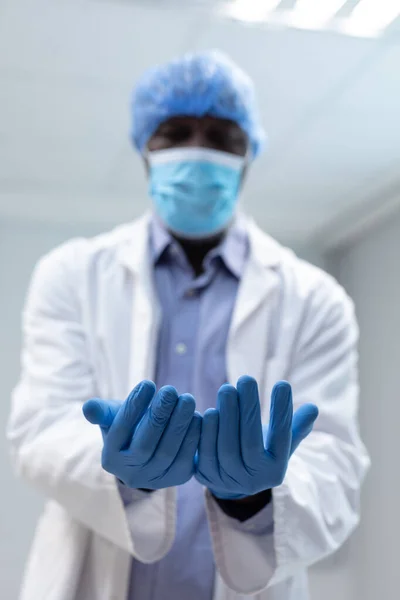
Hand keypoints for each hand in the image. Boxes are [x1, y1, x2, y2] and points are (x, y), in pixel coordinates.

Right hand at [82, 380, 201, 488]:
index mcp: (110, 458)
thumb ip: (102, 411)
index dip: (134, 406)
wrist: (154, 446)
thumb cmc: (131, 425)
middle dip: (159, 415)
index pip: (120, 430)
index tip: (147, 382)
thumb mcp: (114, 416)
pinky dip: (192, 437)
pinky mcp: (177, 478)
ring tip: (186, 399)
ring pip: (167, 451)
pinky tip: (197, 416)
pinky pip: (187, 459)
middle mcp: (130, 475)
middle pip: (145, 445)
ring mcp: (155, 480)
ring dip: (179, 423)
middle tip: (170, 390)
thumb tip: (88, 407)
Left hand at [195, 376, 317, 498]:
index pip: (283, 438)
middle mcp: (254, 480)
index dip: (283, 411)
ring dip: (226, 416)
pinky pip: (204, 453)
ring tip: (227, 389)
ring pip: (226, 448)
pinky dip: (206, 430)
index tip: (283, 384)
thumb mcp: (280, 444)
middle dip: (248, 409)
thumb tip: (313, 409)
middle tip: (246, 379)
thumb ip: (295, 427)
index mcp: (276, 471)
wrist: (230, 480)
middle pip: (251, 443)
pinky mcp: (205, 476)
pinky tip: (210, 410)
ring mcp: (229, 481)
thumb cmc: (260, 451)